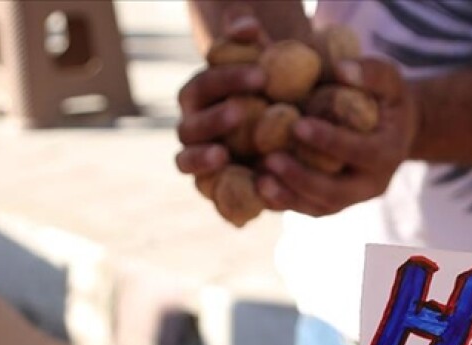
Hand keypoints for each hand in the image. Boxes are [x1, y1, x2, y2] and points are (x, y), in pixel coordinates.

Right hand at [174, 15, 267, 178]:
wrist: (286, 135)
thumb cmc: (274, 94)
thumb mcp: (270, 66)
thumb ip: (253, 44)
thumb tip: (246, 24)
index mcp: (199, 96)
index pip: (205, 84)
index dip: (229, 79)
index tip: (263, 75)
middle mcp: (192, 128)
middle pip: (191, 125)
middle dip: (213, 118)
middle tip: (241, 111)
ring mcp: (198, 160)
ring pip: (186, 161)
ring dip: (200, 158)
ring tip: (222, 154)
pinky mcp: (212, 188)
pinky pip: (206, 192)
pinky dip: (214, 192)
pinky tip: (234, 191)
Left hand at [256, 58, 418, 216]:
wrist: (394, 130)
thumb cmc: (387, 97)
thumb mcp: (389, 79)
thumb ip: (372, 72)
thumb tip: (342, 70)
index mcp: (388, 153)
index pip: (360, 152)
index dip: (329, 141)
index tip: (297, 126)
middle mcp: (372, 184)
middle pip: (337, 192)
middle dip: (302, 178)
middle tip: (270, 159)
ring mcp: (352, 199)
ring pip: (320, 207)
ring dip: (288, 196)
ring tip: (259, 179)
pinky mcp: (333, 203)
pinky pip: (307, 209)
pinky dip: (283, 201)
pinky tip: (258, 186)